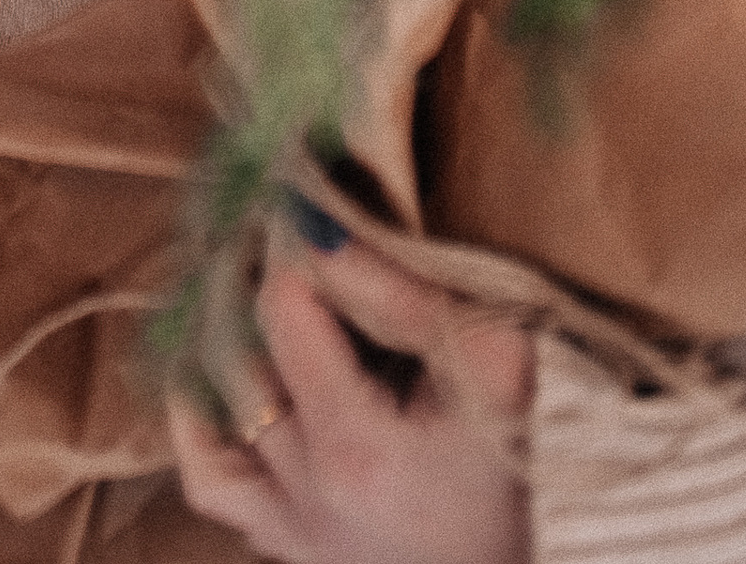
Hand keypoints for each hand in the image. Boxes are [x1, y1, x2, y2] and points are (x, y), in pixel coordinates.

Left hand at [168, 241, 532, 563]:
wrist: (541, 551)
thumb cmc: (523, 454)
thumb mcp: (491, 360)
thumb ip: (404, 293)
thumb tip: (318, 227)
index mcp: (354, 446)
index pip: (282, 310)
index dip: (295, 253)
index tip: (308, 214)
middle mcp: (306, 494)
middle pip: (239, 355)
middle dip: (251, 285)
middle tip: (271, 236)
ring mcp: (291, 527)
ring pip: (211, 418)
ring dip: (220, 347)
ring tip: (245, 294)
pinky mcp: (289, 545)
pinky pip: (213, 479)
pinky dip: (204, 426)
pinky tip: (219, 379)